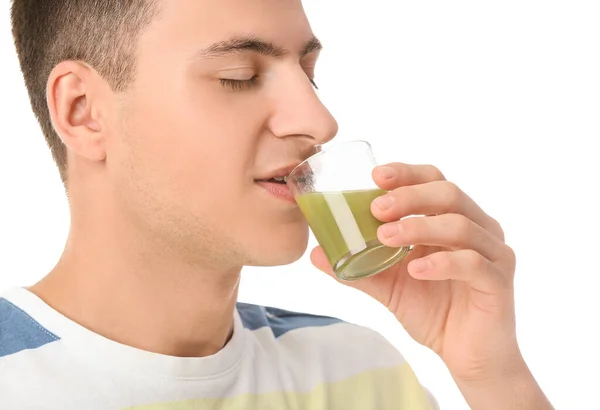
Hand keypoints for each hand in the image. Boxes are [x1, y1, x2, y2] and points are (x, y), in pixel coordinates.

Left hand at [310, 163, 521, 383]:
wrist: (468, 356)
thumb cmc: (433, 311)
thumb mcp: (390, 286)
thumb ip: (358, 268)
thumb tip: (316, 254)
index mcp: (451, 219)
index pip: (433, 181)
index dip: (406, 174)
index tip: (375, 176)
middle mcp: (477, 228)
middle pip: (449, 193)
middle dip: (410, 196)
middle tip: (377, 208)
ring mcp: (493, 253)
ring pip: (461, 225)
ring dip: (419, 227)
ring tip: (385, 237)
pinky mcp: (498, 281)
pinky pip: (473, 263)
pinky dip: (442, 263)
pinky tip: (415, 269)